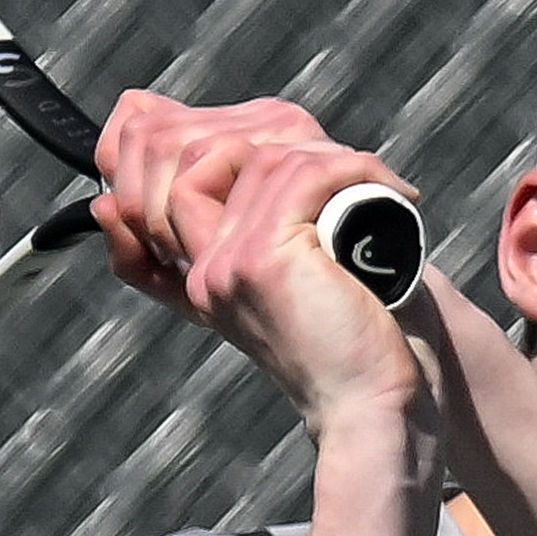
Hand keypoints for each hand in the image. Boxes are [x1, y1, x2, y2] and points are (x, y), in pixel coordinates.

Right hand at [93, 90, 427, 431]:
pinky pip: (297, 175)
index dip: (187, 133)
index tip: (285, 140)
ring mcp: (227, 265)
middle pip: (178, 151)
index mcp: (197, 274)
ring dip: (325, 153)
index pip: (145, 173)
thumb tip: (224, 183)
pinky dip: (351, 168)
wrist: (373, 407)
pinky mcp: (266, 263)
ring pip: (252, 157)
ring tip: (370, 181)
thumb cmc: (346, 345)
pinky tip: (391, 191)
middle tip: (330, 156)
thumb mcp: (290, 280)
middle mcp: (201, 271)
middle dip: (255, 127)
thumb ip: (257, 233)